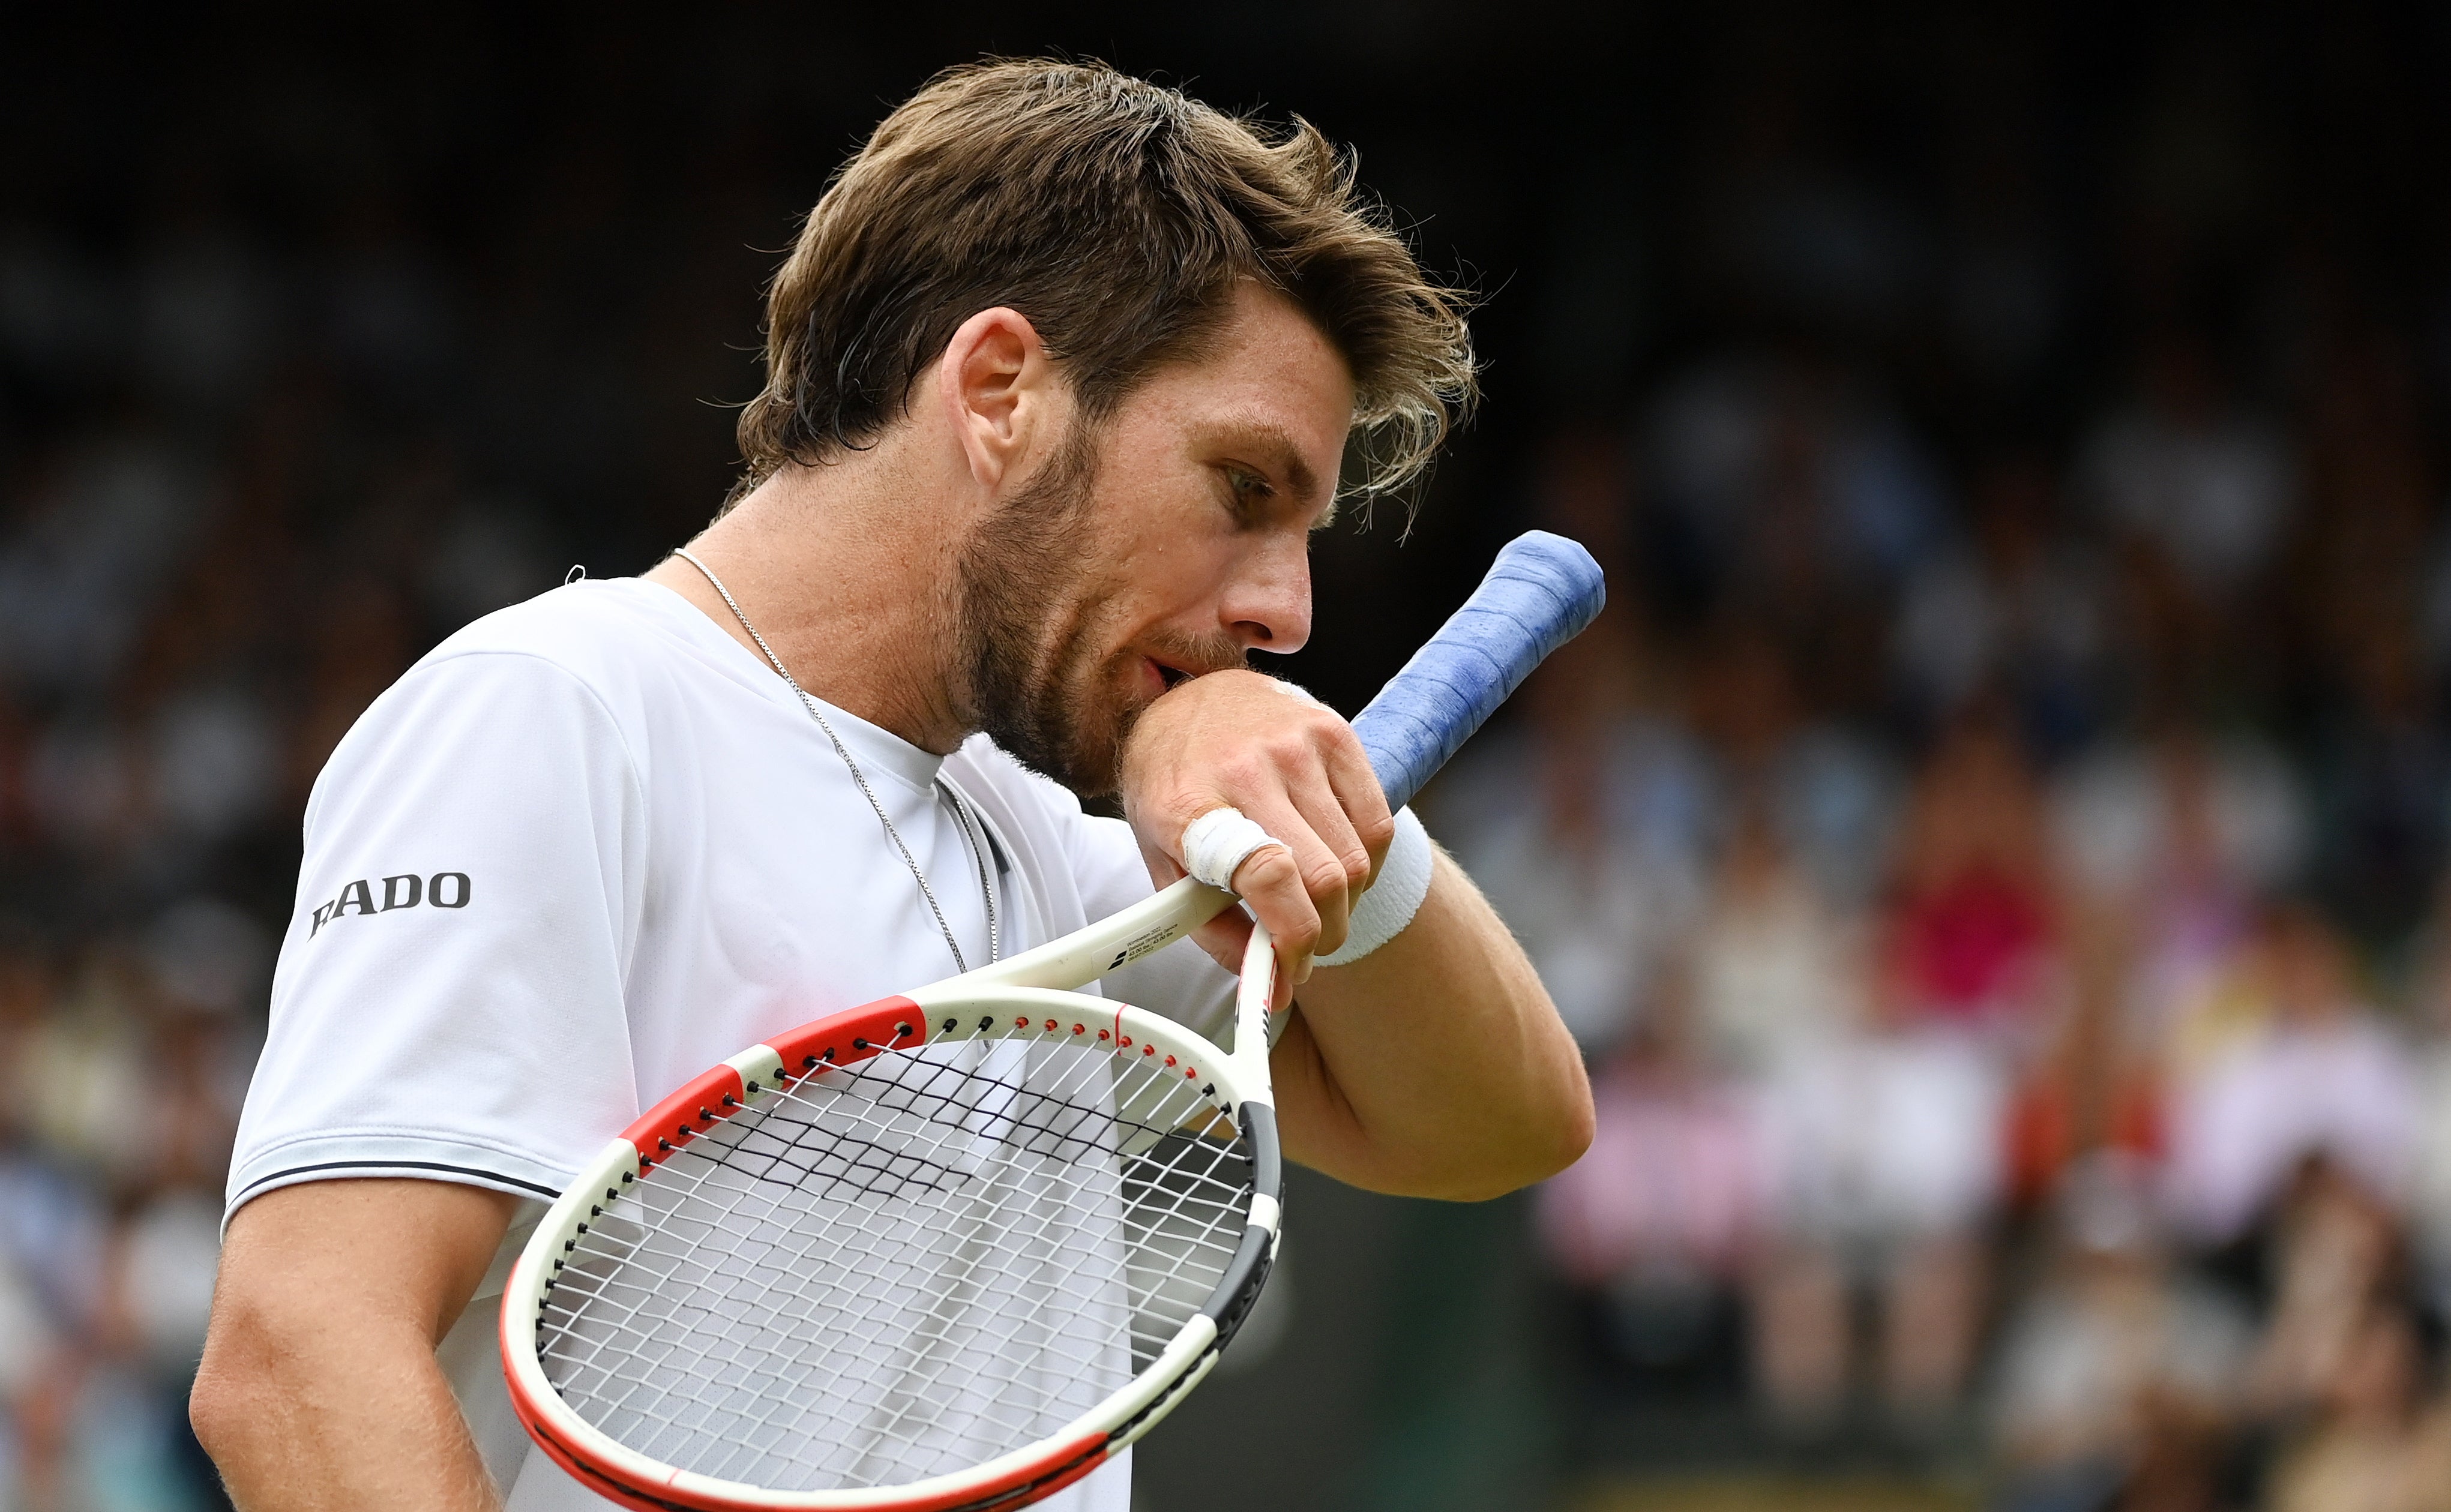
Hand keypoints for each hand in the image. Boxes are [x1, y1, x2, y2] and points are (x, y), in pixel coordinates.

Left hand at [1120, 670, 1394, 1005]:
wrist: (1190, 698)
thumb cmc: (1174, 788)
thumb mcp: (1164, 863)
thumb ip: (1211, 930)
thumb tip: (1270, 986)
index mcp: (1189, 802)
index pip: (1266, 874)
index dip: (1291, 937)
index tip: (1289, 971)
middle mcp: (1246, 767)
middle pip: (1325, 878)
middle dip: (1325, 936)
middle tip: (1306, 952)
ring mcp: (1296, 745)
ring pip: (1357, 860)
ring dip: (1346, 907)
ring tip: (1317, 909)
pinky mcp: (1335, 733)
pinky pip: (1377, 825)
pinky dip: (1367, 866)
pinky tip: (1337, 868)